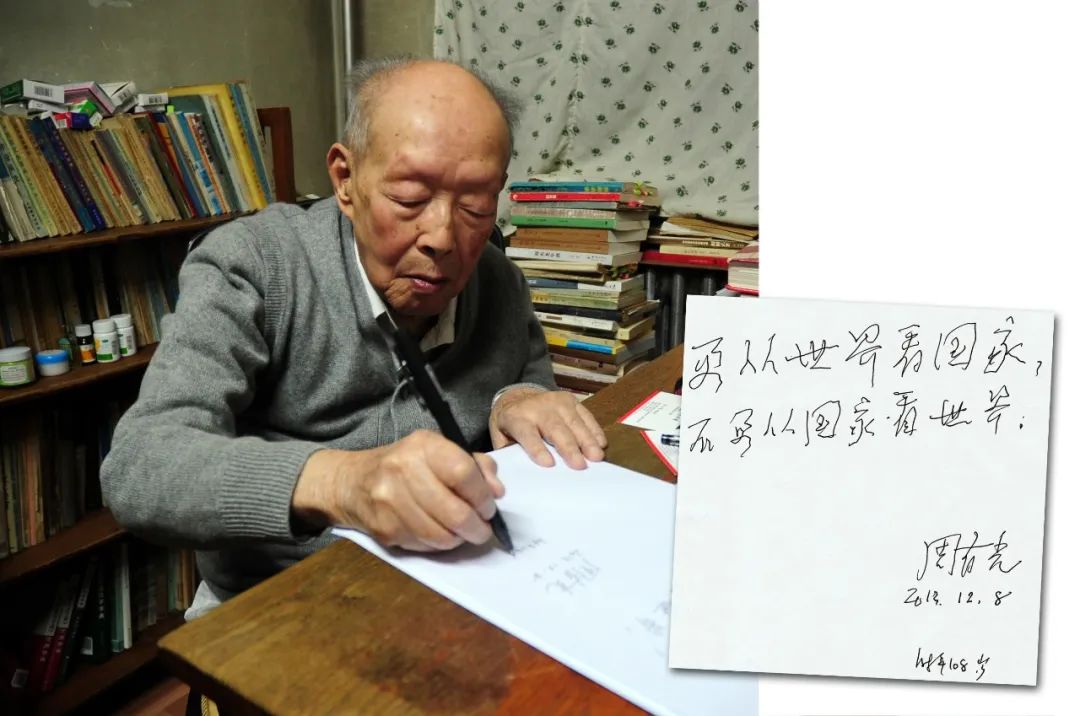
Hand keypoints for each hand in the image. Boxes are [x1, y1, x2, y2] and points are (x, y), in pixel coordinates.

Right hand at [292, 431, 503, 550]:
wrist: (353, 482)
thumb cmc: (406, 465)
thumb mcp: (439, 451)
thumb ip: (475, 466)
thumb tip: (496, 492)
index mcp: (423, 445)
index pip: (463, 473)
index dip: (483, 496)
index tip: (489, 507)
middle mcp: (403, 469)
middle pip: (454, 511)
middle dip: (476, 527)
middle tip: (482, 529)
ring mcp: (390, 501)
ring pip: (440, 535)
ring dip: (459, 539)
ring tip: (463, 533)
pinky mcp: (384, 528)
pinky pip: (423, 545)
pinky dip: (438, 545)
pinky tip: (439, 534)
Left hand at [489, 388, 606, 469]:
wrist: (518, 397)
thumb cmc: (511, 425)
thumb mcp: (500, 436)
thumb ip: (509, 452)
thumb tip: (520, 472)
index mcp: (516, 417)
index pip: (527, 433)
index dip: (537, 448)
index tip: (548, 464)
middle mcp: (537, 407)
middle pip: (555, 428)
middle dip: (568, 447)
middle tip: (580, 466)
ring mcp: (556, 401)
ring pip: (573, 422)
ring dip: (587, 440)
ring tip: (596, 457)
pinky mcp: (571, 400)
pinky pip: (585, 415)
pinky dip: (594, 430)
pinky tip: (601, 443)